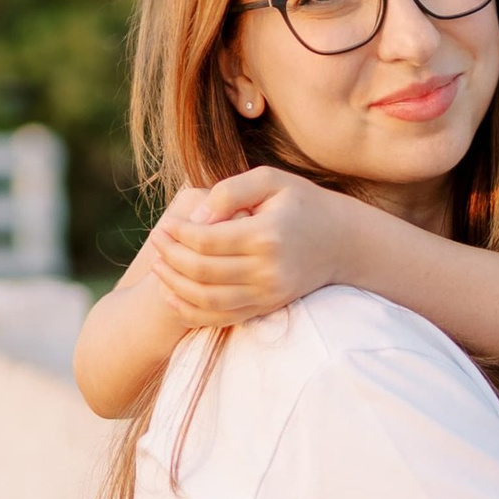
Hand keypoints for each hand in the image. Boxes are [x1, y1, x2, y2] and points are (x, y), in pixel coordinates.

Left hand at [144, 170, 363, 328]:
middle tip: (155, 241)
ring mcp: (268, 294)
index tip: (165, 224)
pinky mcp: (267, 308)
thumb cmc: (302, 203)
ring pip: (207, 299)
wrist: (343, 242)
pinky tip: (172, 294)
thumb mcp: (271, 180)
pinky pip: (220, 318)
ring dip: (174, 284)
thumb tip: (196, 217)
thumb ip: (230, 190)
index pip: (207, 240)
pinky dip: (190, 311)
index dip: (178, 234)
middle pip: (202, 271)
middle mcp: (268, 270)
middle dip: (170, 257)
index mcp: (266, 235)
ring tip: (157, 266)